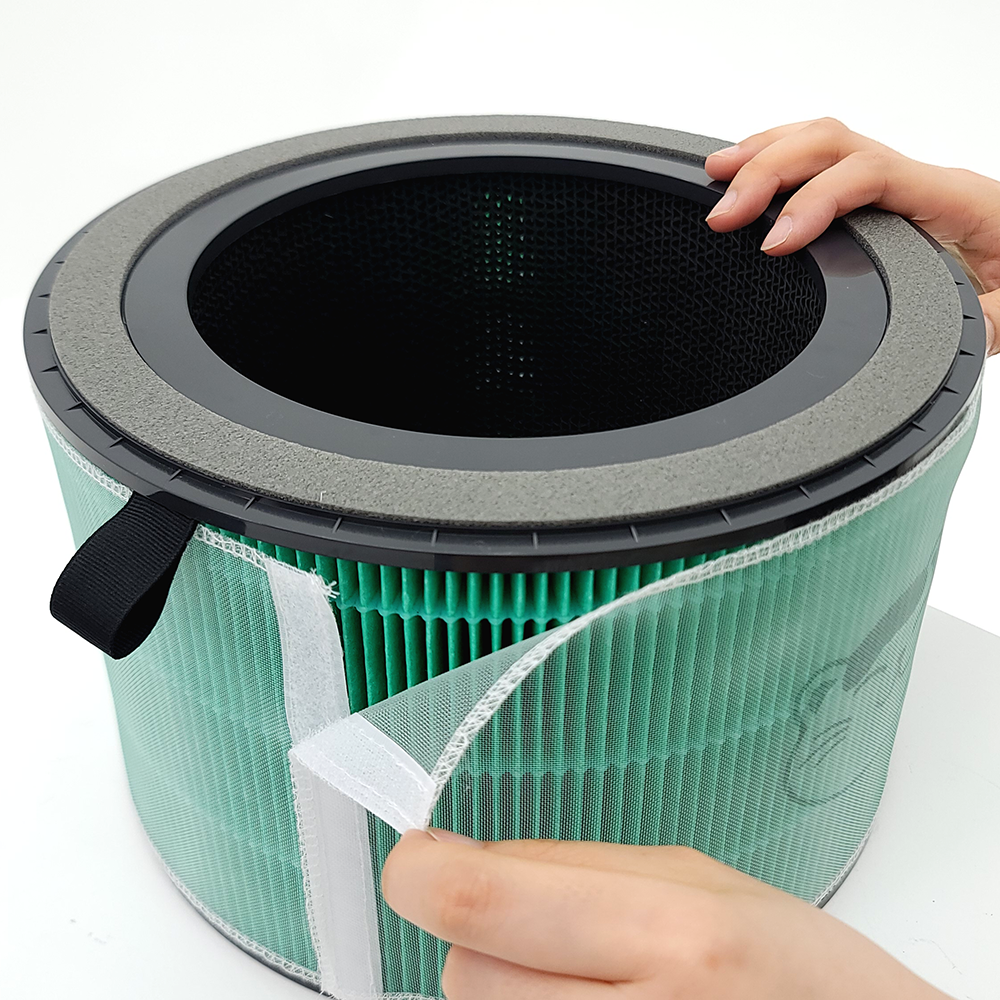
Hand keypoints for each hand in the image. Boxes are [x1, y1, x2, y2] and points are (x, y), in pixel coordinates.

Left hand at [381, 829, 950, 998]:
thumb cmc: (799, 978)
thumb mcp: (701, 882)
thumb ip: (570, 868)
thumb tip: (452, 861)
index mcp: (673, 937)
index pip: (475, 900)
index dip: (421, 872)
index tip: (418, 861)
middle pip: (460, 974)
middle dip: (487, 944)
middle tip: (559, 941)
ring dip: (508, 997)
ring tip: (593, 990)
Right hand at [703, 116, 999, 356]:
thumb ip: (985, 324)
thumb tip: (950, 338)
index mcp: (956, 199)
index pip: (871, 175)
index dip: (813, 201)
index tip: (774, 243)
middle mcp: (926, 181)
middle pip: (837, 143)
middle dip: (771, 171)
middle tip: (725, 214)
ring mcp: (904, 185)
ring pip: (827, 141)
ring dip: (767, 155)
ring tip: (717, 177)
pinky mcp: (888, 200)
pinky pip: (829, 162)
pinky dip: (781, 162)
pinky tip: (751, 177)